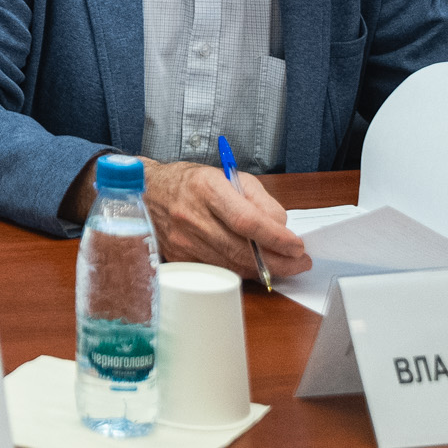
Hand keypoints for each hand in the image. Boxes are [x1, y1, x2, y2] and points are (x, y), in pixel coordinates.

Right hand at [140, 161, 309, 278]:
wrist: (148, 192)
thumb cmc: (191, 182)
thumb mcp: (229, 176)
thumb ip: (260, 199)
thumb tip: (281, 226)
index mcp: (206, 188)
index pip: (246, 220)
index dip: (276, 237)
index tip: (297, 245)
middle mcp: (192, 215)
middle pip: (241, 249)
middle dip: (278, 260)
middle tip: (299, 262)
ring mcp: (183, 240)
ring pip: (232, 264)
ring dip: (264, 270)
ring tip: (284, 265)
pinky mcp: (180, 257)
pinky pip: (219, 270)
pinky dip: (241, 271)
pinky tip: (255, 266)